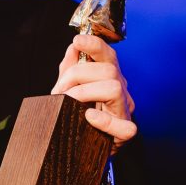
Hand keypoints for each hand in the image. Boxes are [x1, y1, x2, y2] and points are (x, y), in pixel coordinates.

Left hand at [50, 33, 137, 152]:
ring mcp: (124, 109)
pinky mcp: (125, 131)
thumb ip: (71, 67)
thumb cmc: (81, 111)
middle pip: (109, 69)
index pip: (107, 54)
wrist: (88, 143)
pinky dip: (104, 120)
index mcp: (109, 76)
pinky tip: (89, 117)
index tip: (78, 41)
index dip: (95, 44)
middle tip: (60, 89)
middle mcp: (120, 88)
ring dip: (85, 92)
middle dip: (77, 75)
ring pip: (115, 88)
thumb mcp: (72, 87)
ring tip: (69, 102)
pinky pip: (124, 126)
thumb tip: (73, 47)